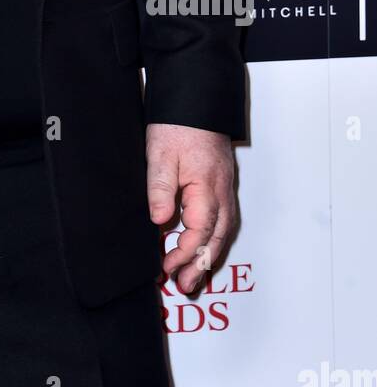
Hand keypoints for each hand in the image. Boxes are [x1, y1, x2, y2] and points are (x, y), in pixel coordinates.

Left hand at [145, 123, 238, 295]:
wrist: (197, 100)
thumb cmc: (178, 124)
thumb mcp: (160, 153)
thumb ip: (160, 188)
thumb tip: (161, 221)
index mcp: (207, 186)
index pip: (200, 231)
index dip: (185, 253)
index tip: (167, 267)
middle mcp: (222, 191)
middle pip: (218, 238)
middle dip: (202, 265)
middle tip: (186, 286)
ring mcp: (225, 188)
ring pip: (224, 231)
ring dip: (210, 255)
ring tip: (194, 275)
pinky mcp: (220, 183)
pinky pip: (223, 219)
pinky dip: (214, 238)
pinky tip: (203, 245)